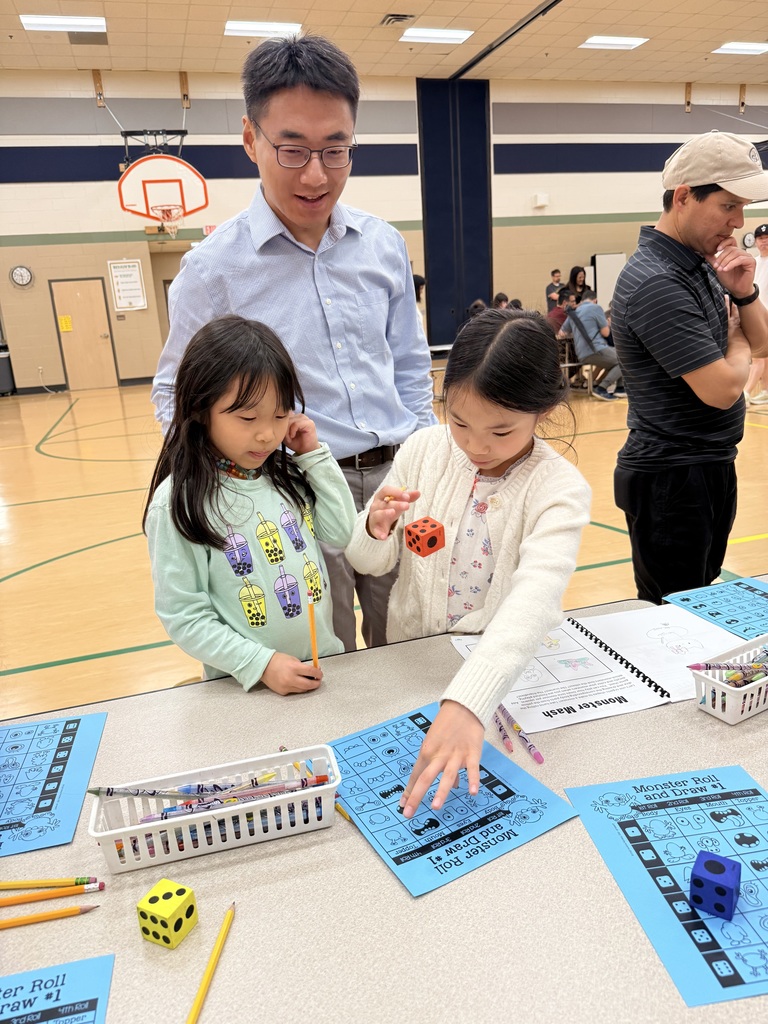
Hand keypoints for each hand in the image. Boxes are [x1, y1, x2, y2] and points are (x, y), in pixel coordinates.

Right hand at [261, 652, 321, 694]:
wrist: (263, 666)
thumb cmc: (279, 660)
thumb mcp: (293, 659)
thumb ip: (304, 666)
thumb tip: (314, 672)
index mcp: (294, 667)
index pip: (311, 672)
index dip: (318, 673)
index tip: (320, 674)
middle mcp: (290, 678)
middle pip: (309, 685)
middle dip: (316, 683)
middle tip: (318, 681)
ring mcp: (286, 687)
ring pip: (303, 690)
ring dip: (307, 686)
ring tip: (308, 681)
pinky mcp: (283, 692)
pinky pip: (294, 691)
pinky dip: (298, 687)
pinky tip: (296, 682)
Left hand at [285, 413, 319, 455]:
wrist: (306, 450)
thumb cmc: (296, 443)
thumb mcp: (285, 434)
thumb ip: (281, 427)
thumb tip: (278, 422)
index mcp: (294, 417)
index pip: (284, 415)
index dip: (281, 424)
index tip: (282, 434)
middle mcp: (299, 416)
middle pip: (286, 417)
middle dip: (284, 429)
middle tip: (286, 438)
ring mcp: (305, 418)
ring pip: (290, 420)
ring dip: (288, 431)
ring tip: (289, 438)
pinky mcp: (309, 423)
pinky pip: (296, 424)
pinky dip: (292, 431)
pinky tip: (293, 436)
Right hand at [366, 485, 420, 539]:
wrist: (377, 522)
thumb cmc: (388, 508)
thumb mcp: (397, 502)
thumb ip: (407, 497)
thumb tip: (418, 492)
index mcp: (381, 496)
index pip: (386, 490)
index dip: (396, 492)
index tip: (406, 496)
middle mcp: (376, 505)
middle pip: (385, 503)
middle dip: (396, 504)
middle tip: (407, 505)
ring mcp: (374, 517)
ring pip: (378, 514)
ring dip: (385, 513)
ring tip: (393, 512)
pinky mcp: (375, 528)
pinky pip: (376, 531)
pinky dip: (379, 534)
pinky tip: (384, 536)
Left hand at [399, 701, 483, 817]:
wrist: (464, 707)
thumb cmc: (448, 726)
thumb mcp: (437, 743)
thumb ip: (441, 765)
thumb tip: (452, 786)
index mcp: (427, 751)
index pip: (416, 775)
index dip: (409, 791)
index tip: (402, 806)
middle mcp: (439, 755)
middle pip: (425, 777)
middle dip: (416, 796)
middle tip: (408, 813)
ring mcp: (456, 755)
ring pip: (447, 775)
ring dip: (441, 791)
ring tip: (435, 807)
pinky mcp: (472, 753)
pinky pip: (472, 768)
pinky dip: (472, 780)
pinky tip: (471, 792)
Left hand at [707, 238, 755, 299]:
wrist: (736, 289)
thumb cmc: (730, 279)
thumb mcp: (719, 268)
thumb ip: (713, 260)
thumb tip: (705, 253)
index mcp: (734, 253)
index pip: (731, 241)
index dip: (724, 243)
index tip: (716, 250)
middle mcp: (741, 253)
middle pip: (730, 249)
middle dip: (721, 257)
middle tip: (716, 266)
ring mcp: (747, 257)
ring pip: (735, 253)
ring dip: (725, 261)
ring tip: (721, 269)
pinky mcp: (751, 262)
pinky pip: (740, 259)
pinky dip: (731, 264)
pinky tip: (726, 269)